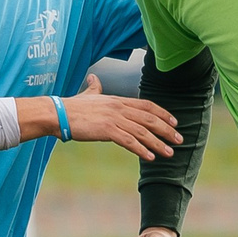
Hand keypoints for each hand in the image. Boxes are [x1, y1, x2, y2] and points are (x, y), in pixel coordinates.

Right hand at [41, 73, 182, 159]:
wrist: (58, 113)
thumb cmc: (72, 106)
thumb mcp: (88, 95)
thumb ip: (94, 88)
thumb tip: (94, 78)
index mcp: (118, 100)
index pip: (147, 105)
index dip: (163, 114)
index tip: (175, 122)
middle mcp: (119, 108)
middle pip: (150, 119)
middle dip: (167, 130)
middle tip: (179, 139)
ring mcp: (114, 118)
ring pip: (143, 132)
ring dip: (158, 143)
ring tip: (170, 153)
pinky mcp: (106, 130)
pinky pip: (129, 141)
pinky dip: (141, 149)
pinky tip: (150, 158)